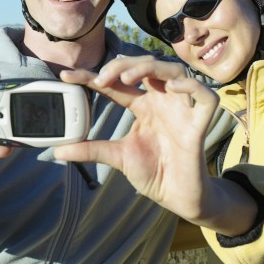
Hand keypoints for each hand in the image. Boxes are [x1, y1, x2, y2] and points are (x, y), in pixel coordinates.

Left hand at [55, 57, 255, 233]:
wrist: (177, 197)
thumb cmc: (153, 172)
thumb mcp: (117, 157)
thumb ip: (90, 150)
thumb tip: (57, 152)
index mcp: (143, 105)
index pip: (117, 83)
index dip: (93, 76)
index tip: (67, 77)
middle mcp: (163, 101)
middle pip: (147, 66)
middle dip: (123, 65)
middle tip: (101, 78)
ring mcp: (182, 110)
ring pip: (173, 71)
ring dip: (150, 68)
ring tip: (127, 79)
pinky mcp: (200, 124)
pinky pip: (206, 97)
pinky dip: (191, 87)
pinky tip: (172, 88)